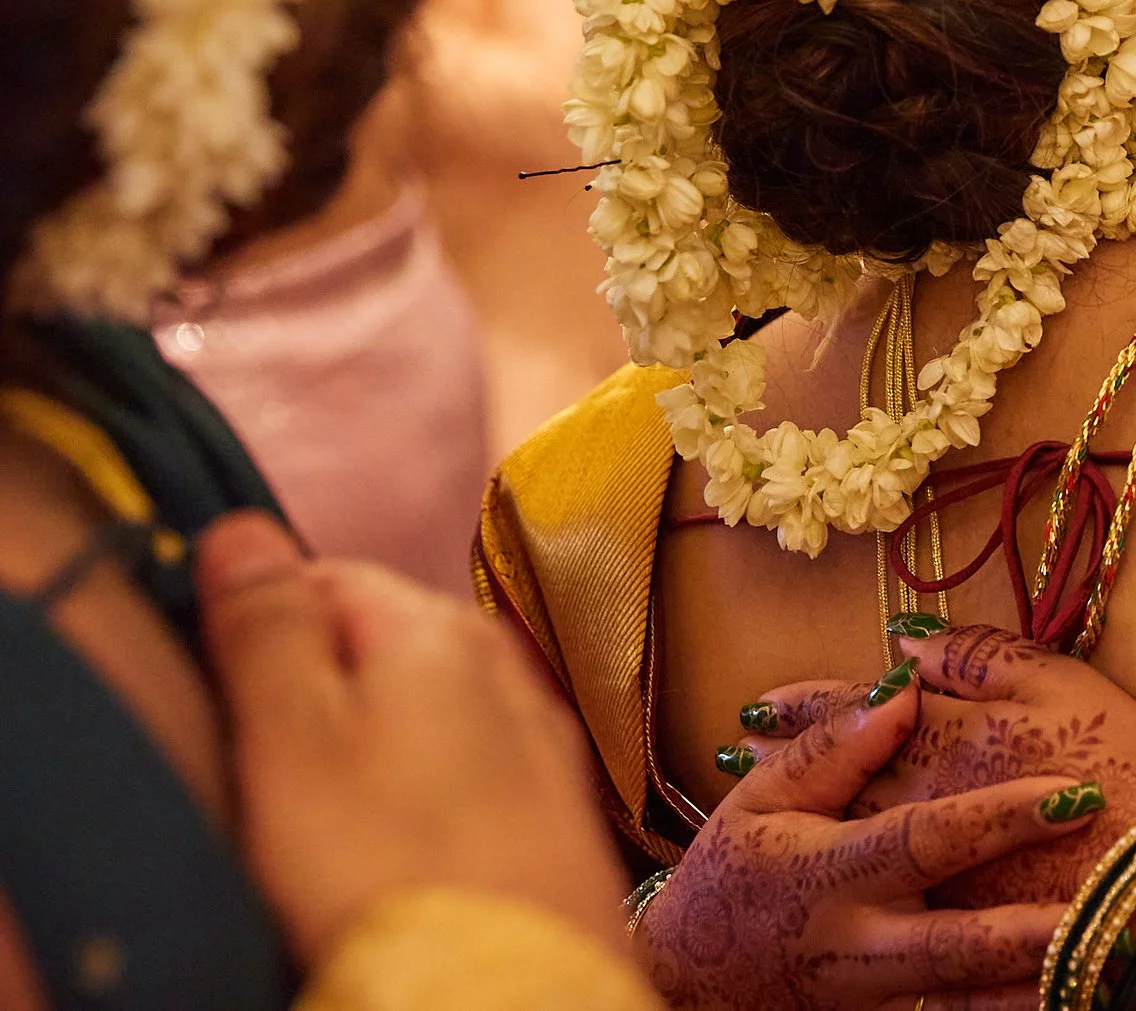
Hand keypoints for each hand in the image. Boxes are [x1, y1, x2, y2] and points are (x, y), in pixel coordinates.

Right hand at [193, 511, 628, 967]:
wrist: (507, 991)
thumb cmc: (386, 866)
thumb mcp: (292, 737)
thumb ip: (269, 627)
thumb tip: (244, 527)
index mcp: (436, 625)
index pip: (324, 575)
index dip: (257, 623)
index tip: (223, 693)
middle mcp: (505, 663)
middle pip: (380, 640)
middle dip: (319, 687)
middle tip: (271, 772)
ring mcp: (541, 738)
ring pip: (427, 710)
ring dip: (375, 745)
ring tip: (329, 823)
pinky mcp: (555, 813)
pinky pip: (467, 773)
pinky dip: (424, 795)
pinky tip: (400, 847)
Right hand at [643, 667, 1100, 1010]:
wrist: (695, 987)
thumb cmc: (735, 878)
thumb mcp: (761, 803)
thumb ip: (833, 749)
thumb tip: (903, 686)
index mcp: (834, 872)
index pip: (928, 839)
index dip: (1000, 818)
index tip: (1072, 795)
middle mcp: (862, 943)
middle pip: (961, 945)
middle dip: (1036, 929)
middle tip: (1110, 905)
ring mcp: (879, 996)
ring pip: (967, 999)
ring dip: (1036, 980)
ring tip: (1111, 960)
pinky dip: (1011, 1008)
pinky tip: (1069, 996)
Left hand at [729, 625, 1135, 909]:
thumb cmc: (1132, 778)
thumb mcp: (1068, 690)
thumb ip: (984, 663)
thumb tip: (907, 642)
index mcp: (946, 745)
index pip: (858, 714)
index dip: (809, 705)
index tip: (758, 703)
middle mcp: (917, 812)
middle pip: (832, 783)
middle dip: (783, 765)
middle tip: (734, 755)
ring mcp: (923, 878)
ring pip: (840, 842)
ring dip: (799, 822)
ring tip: (753, 814)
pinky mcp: (944, 930)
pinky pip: (871, 903)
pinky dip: (837, 884)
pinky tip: (819, 883)